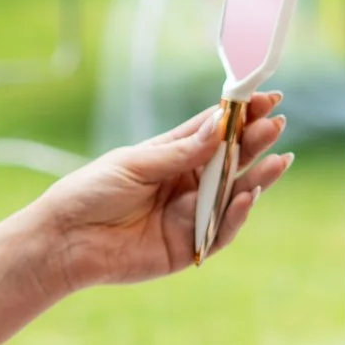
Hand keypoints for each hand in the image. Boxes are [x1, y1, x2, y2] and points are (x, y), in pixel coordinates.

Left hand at [23, 93, 293, 294]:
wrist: (65, 239)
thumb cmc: (91, 192)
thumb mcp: (135, 164)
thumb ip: (180, 152)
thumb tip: (220, 124)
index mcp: (171, 157)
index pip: (212, 133)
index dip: (240, 116)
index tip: (266, 98)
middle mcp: (186, 184)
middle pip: (229, 161)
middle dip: (254, 142)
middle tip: (277, 123)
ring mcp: (190, 215)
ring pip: (233, 195)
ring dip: (258, 178)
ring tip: (279, 159)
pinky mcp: (189, 246)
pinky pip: (221, 231)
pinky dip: (236, 215)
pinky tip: (247, 195)